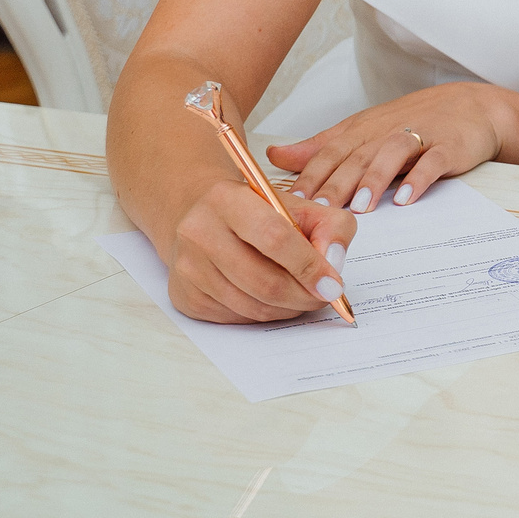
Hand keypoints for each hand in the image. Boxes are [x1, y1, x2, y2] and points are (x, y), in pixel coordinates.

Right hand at [164, 174, 356, 323]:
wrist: (197, 213)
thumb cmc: (253, 209)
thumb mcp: (296, 203)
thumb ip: (329, 225)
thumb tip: (334, 263)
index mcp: (228, 199)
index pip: (275, 238)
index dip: (309, 266)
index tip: (333, 285)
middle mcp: (199, 232)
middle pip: (263, 281)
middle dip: (303, 296)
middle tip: (324, 297)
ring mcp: (188, 267)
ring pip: (251, 306)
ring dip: (287, 308)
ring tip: (303, 296)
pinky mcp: (184, 295)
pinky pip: (236, 318)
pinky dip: (264, 313)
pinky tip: (273, 298)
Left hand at [265, 83, 509, 212]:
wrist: (472, 105)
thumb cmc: (412, 122)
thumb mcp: (363, 130)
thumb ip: (321, 146)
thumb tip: (275, 154)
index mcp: (362, 130)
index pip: (330, 152)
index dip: (309, 176)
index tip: (289, 204)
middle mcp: (386, 131)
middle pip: (356, 156)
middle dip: (334, 184)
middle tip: (317, 213)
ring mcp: (419, 136)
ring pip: (391, 155)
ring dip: (374, 180)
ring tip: (360, 207)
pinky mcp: (448, 146)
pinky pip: (433, 162)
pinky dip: (420, 178)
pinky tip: (407, 198)